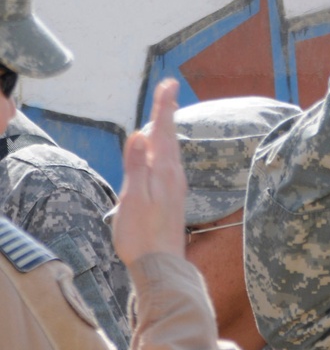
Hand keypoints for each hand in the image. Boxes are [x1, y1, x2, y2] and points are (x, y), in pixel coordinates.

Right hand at [112, 79, 187, 266]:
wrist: (161, 265)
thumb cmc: (141, 235)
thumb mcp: (133, 199)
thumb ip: (136, 166)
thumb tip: (140, 135)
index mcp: (164, 172)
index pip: (163, 132)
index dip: (164, 107)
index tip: (169, 84)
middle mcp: (174, 176)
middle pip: (169, 138)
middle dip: (167, 112)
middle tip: (168, 90)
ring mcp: (176, 187)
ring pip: (171, 151)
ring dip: (166, 130)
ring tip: (164, 112)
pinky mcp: (173, 197)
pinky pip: (169, 164)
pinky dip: (165, 149)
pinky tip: (161, 152)